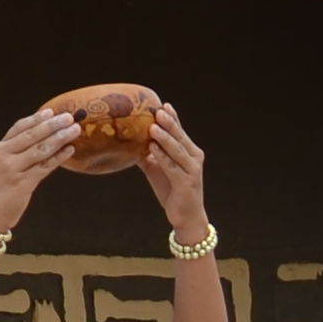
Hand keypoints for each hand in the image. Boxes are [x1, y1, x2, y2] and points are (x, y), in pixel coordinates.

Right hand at [0, 106, 78, 223]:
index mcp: (0, 148)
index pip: (19, 127)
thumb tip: (44, 136)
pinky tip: (70, 150)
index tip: (51, 111)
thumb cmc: (0, 189)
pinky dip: (59, 158)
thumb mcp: (4, 165)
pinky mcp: (23, 184)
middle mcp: (5, 156)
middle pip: (32, 135)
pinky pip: (45, 167)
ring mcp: (14, 169)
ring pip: (41, 149)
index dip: (36, 118)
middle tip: (69, 117)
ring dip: (60, 138)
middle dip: (52, 125)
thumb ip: (18, 151)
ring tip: (75, 130)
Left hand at [135, 98, 210, 236]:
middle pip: (180, 137)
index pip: (180, 131)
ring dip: (165, 138)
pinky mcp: (186, 183)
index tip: (163, 105)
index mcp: (189, 152)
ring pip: (177, 150)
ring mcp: (192, 170)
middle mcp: (194, 158)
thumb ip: (148, 155)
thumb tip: (128, 141)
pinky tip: (152, 149)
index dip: (173, 118)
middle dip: (169, 123)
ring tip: (153, 127)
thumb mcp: (158, 169)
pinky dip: (162, 157)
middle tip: (158, 110)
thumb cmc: (172, 191)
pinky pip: (172, 167)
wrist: (186, 217)